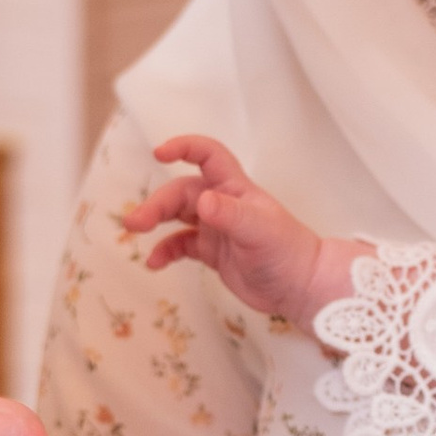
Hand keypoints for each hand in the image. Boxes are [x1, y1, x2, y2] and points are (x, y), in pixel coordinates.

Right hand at [120, 135, 357, 331]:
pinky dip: (165, 251)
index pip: (208, 156)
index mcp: (235, 189)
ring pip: (177, 216)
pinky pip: (181, 246)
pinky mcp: (213, 253)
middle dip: (157, 203)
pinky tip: (154, 263)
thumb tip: (201, 202)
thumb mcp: (261, 231)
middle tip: (135, 222)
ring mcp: (216, 228)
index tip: (159, 153)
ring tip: (134, 233)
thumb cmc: (289, 252)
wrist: (302, 288)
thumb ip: (231, 215)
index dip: (185, 148)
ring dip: (156, 221)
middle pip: (182, 192)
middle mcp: (223, 203)